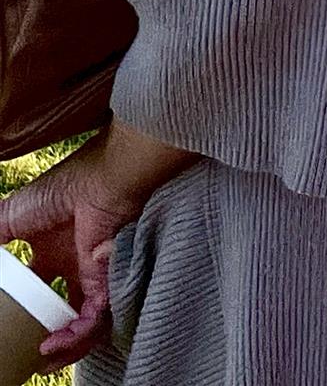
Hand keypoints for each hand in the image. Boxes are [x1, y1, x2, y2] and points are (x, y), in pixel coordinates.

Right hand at [0, 126, 183, 366]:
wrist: (100, 180)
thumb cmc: (61, 190)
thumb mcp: (11, 217)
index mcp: (57, 252)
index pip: (41, 289)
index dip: (26, 308)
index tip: (9, 321)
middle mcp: (78, 266)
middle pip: (65, 310)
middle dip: (49, 332)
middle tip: (31, 351)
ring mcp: (94, 275)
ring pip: (83, 321)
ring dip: (64, 343)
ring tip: (43, 356)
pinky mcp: (108, 282)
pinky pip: (95, 319)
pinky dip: (76, 336)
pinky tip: (54, 344)